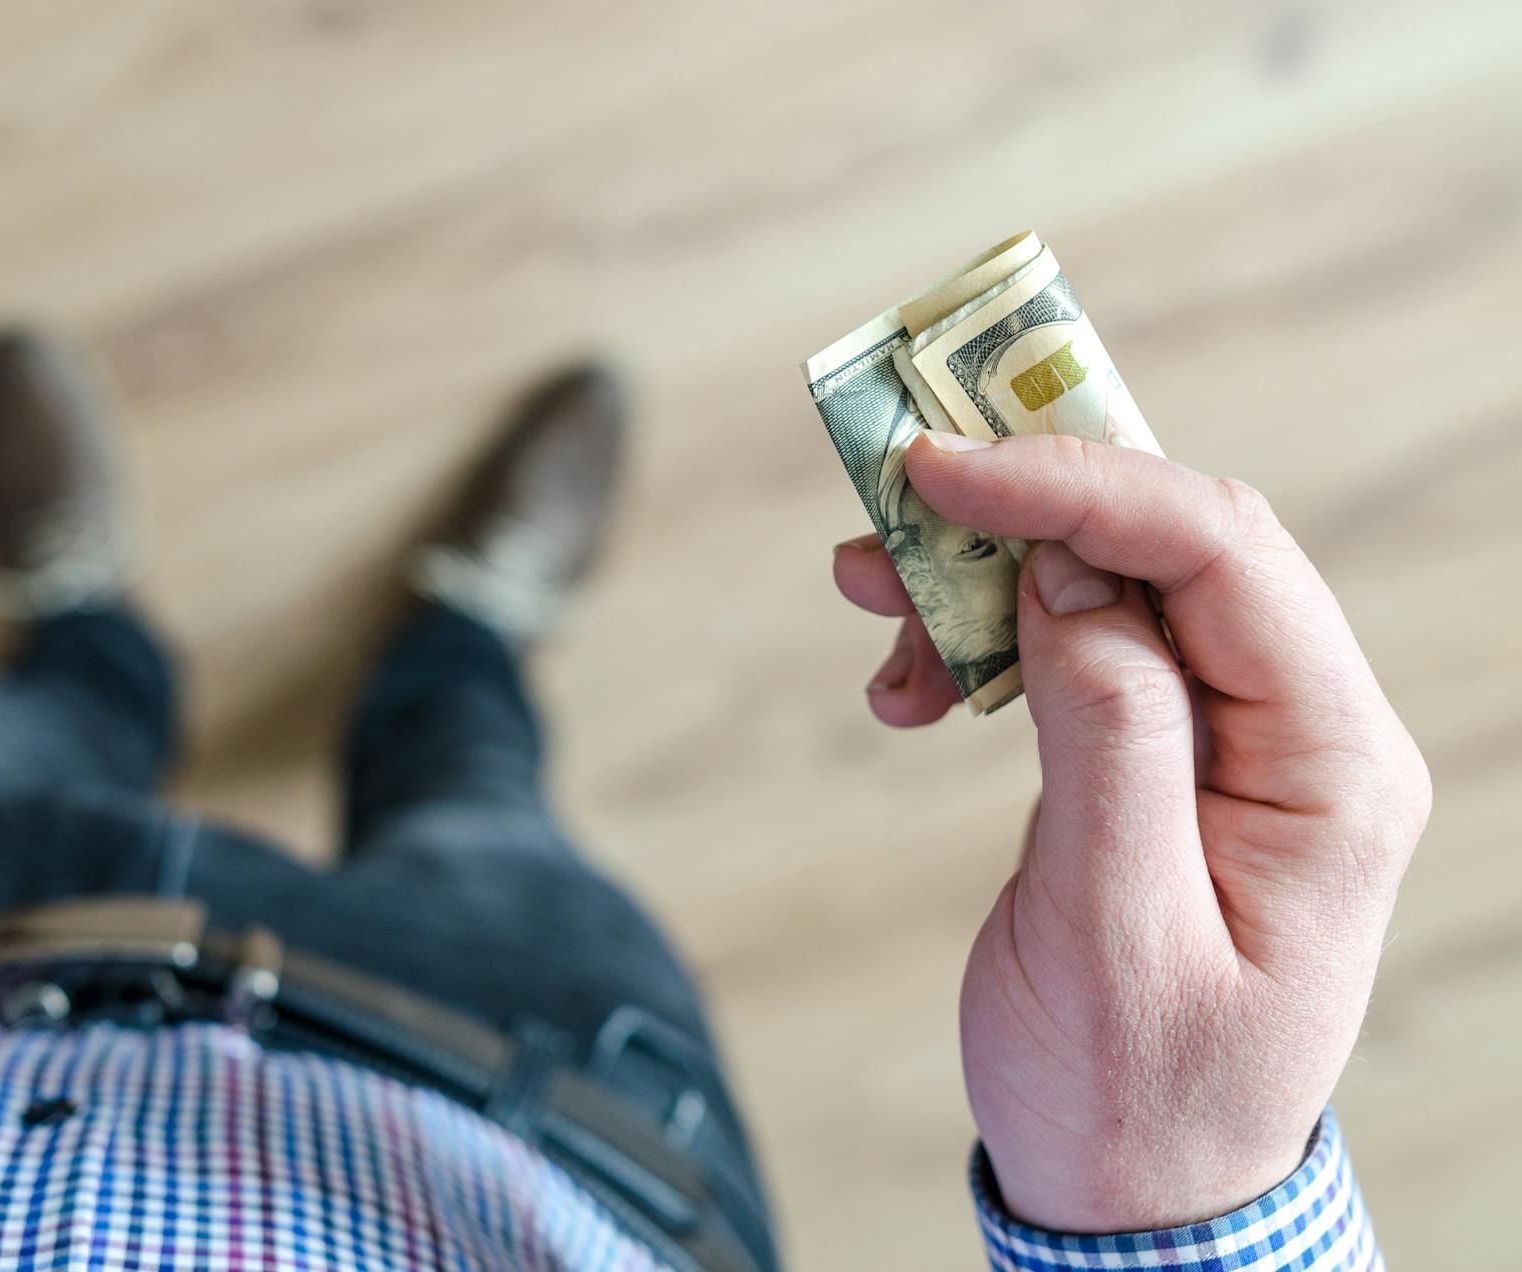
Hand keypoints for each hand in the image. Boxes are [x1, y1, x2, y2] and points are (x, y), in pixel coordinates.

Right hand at [831, 432, 1428, 1231]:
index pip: (1221, 554)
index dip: (1079, 483)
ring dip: (985, 570)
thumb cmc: (1137, 1090)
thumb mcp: (1112, 924)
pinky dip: (983, 638)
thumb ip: (1110, 731)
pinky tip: (912, 682)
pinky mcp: (1161, 757)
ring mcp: (1231, 739)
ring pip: (1109, 582)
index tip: (942, 466)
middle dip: (1025, 505)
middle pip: (1169, 544)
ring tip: (874, 594)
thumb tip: (1071, 573)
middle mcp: (1297, 729)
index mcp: (1330, 764)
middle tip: (891, 501)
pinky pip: (1076, 648)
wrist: (1131, 1193)